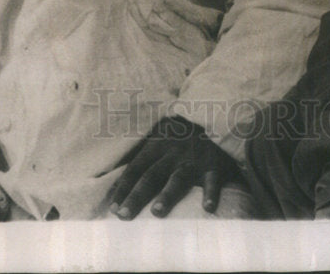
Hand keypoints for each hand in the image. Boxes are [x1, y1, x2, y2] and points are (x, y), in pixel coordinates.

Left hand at [109, 115, 240, 218]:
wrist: (217, 115)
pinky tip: (208, 207)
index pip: (136, 168)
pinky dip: (211, 192)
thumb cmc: (184, 132)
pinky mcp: (214, 164)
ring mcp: (194, 159)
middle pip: (152, 176)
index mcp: (157, 145)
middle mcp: (173, 152)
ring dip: (167, 194)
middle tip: (123, 215)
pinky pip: (213, 179)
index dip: (123, 187)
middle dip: (136, 195)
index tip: (112, 208)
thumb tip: (118, 181)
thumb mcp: (162, 136)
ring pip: (178, 178)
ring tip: (156, 212)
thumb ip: (145, 155)